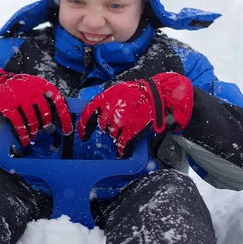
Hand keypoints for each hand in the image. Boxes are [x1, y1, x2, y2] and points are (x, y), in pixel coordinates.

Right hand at [0, 66, 72, 146]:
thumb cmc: (22, 89)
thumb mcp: (36, 88)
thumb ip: (47, 102)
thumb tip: (55, 125)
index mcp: (43, 87)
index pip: (59, 103)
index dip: (64, 119)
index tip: (67, 131)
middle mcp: (33, 92)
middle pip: (45, 116)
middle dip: (45, 127)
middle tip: (44, 132)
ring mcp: (21, 99)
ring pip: (33, 122)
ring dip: (34, 132)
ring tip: (33, 136)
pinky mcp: (9, 107)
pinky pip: (19, 125)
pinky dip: (23, 135)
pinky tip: (25, 141)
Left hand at [77, 72, 193, 156]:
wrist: (160, 95)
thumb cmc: (140, 93)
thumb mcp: (119, 91)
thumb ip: (107, 102)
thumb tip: (98, 115)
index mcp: (106, 97)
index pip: (88, 114)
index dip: (83, 127)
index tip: (82, 136)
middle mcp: (111, 109)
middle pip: (103, 126)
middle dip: (109, 127)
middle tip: (119, 123)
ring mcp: (121, 121)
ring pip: (113, 134)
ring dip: (118, 134)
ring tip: (129, 127)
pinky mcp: (131, 130)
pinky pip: (122, 144)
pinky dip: (122, 150)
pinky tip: (123, 153)